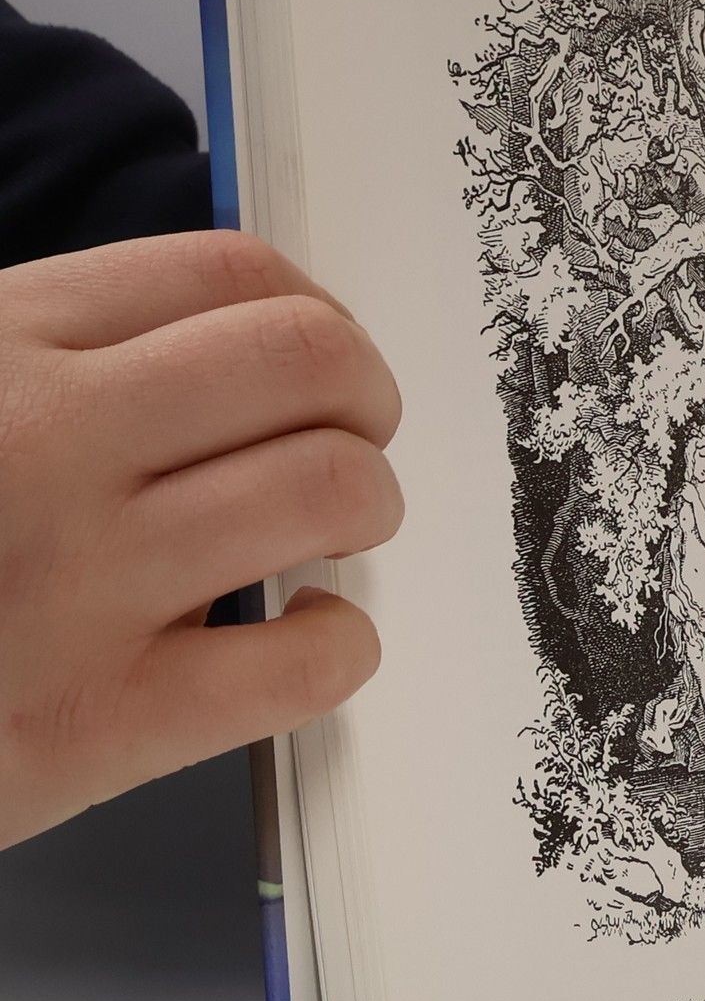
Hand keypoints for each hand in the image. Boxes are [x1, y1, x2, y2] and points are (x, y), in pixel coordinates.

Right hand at [0, 231, 402, 847]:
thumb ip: (42, 359)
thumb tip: (205, 354)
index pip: (227, 276)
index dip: (314, 316)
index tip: (321, 361)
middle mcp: (46, 444)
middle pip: (307, 362)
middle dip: (364, 398)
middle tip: (352, 439)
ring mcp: (78, 584)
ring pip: (331, 491)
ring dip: (365, 506)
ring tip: (331, 533)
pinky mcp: (96, 723)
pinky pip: (303, 666)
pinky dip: (340, 644)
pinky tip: (304, 634)